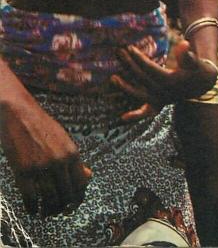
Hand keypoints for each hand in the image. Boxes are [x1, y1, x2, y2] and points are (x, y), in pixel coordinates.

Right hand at [0, 95, 91, 216]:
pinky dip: (32, 209)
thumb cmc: (43, 127)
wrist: (19, 115)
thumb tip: (88, 176)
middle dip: (62, 208)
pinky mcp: (24, 172)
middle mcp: (59, 161)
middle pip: (66, 196)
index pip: (81, 185)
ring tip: (45, 213)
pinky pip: (31, 199)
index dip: (77, 200)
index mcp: (72, 152)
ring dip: (48, 211)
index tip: (72, 206)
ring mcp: (42, 168)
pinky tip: (32, 209)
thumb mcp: (64, 139)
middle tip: (57, 212)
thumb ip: (75, 159)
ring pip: (50, 201)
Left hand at [111, 42, 217, 116]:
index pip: (149, 68)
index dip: (139, 58)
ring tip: (112, 78)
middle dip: (129, 64)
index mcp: (170, 81)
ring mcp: (160, 100)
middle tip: (119, 52)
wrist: (203, 84)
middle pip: (141, 78)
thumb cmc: (198, 69)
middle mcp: (163, 93)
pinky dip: (135, 115)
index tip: (129, 48)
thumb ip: (188, 55)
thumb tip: (184, 44)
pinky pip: (145, 112)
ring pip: (139, 93)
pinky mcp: (159, 104)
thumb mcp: (195, 61)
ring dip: (125, 86)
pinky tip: (123, 118)